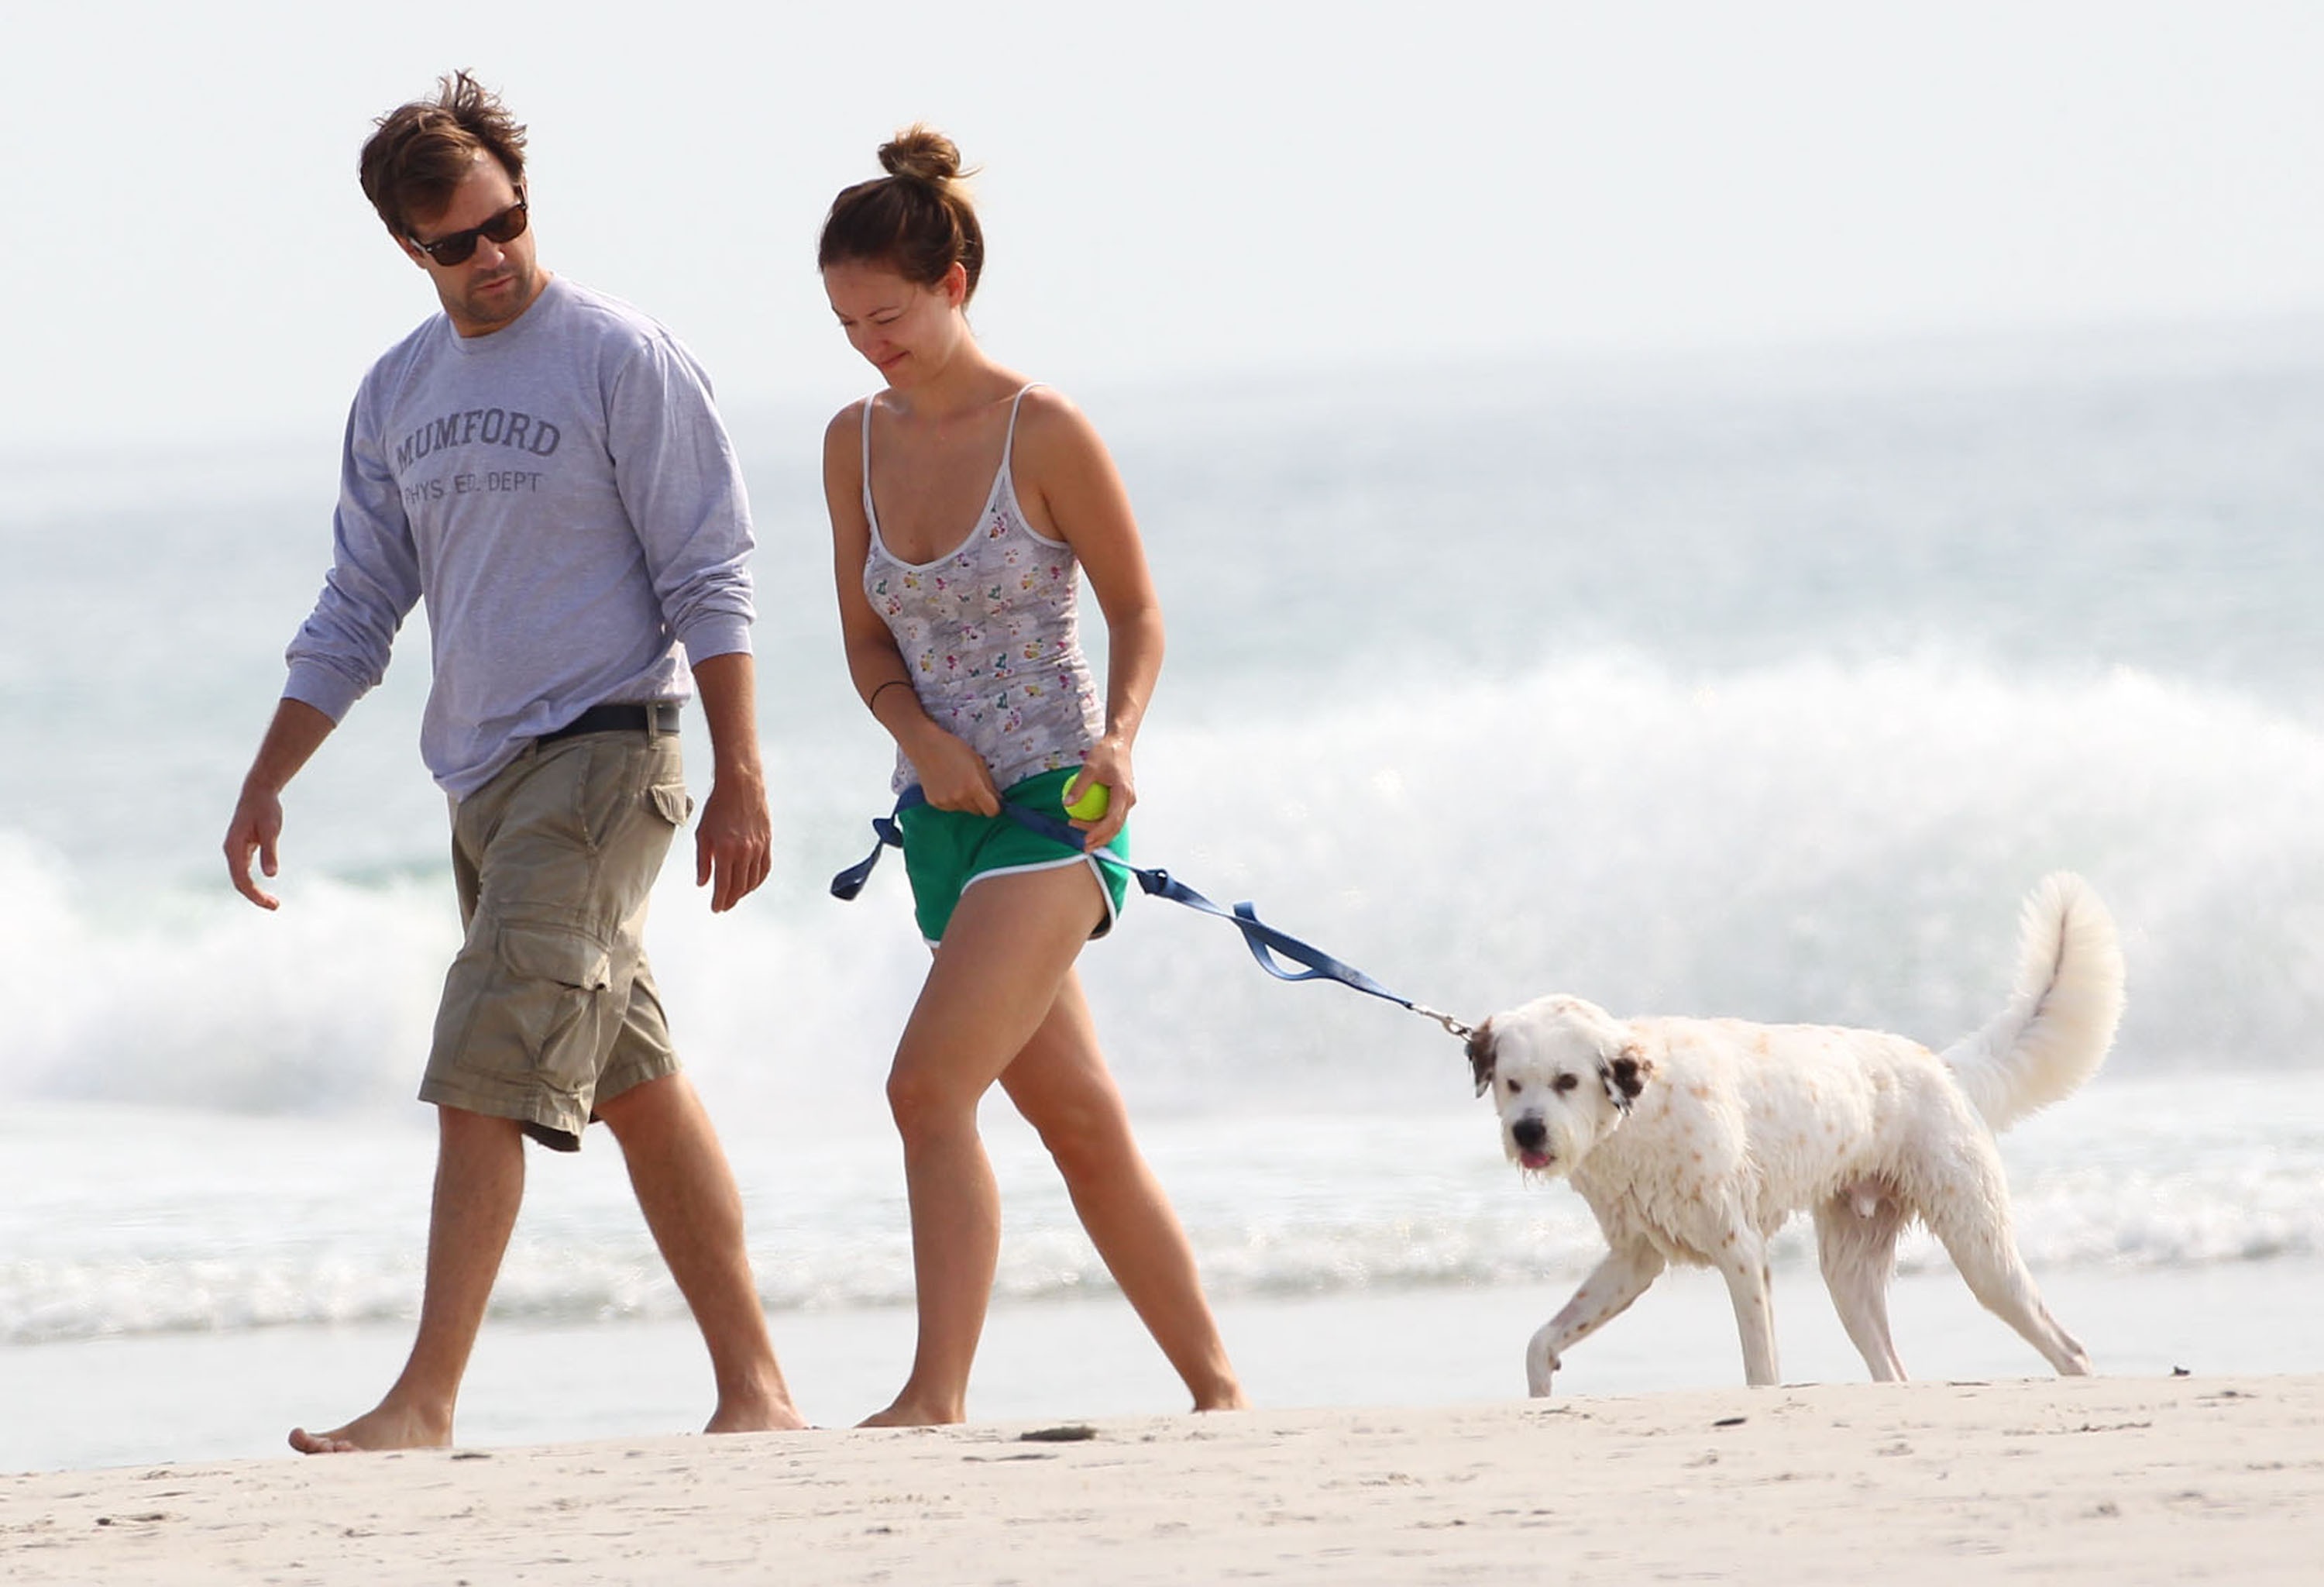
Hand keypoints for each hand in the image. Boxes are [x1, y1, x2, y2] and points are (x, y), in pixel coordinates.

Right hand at [224, 783, 285, 909]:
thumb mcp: (271, 829)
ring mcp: (234, 851)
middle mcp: (230, 851)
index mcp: (233, 848)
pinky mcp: (241, 849)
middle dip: (255, 896)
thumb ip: (270, 852)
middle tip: (276, 906)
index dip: (255, 894)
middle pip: (239, 882)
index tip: (271, 903)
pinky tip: (263, 889)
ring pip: (241, 878)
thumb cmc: (265, 809)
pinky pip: (244, 871)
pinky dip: (253, 882)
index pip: (241, 879)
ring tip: (273, 902)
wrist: (258, 792)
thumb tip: (271, 874)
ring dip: (254, 891)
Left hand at [693, 772, 771, 912]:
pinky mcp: (767, 842)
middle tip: (723, 906)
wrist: (740, 786)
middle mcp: (744, 851)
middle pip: (739, 886)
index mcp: (725, 850)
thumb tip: (702, 882)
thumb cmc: (718, 807)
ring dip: (744, 892)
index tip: (715, 908)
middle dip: (730, 900)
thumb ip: (702, 861)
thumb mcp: (702, 834)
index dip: (719, 900)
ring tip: (735, 897)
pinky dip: (758, 880)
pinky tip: (751, 884)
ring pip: (752, 880)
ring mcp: (758, 848)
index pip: (723, 885)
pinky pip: (764, 868)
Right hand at [909, 728, 1001, 816]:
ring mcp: (945, 802)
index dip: (995, 806)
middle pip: (978, 811)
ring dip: (965, 801)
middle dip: (979, 802)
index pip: (991, 811)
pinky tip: (946, 784)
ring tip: (957, 782)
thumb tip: (999, 799)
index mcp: (973, 787)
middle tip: (972, 785)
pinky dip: (952, 800)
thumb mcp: (978, 761)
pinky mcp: (934, 803)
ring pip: (964, 809)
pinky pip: (950, 807)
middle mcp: (959, 798)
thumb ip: (989, 783)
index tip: (993, 799)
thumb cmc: (953, 749)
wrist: (925, 746)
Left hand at [1066, 735, 1134, 847]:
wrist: (1119, 744)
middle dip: (1100, 839)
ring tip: (1085, 842)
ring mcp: (1127, 800)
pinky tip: (1089, 828)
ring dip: (1102, 835)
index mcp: (1123, 792)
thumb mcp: (1089, 768)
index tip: (1084, 838)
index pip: (1112, 820)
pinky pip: (1113, 816)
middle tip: (1083, 846)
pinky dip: (1102, 824)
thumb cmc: (1107, 753)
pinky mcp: (1123, 799)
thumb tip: (1067, 803)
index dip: (1098, 832)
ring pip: (1116, 824)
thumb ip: (1079, 786)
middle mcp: (1128, 799)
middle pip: (1116, 827)